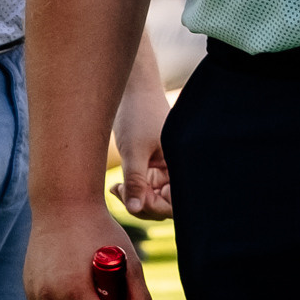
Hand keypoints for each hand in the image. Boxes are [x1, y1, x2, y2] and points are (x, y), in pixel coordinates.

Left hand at [113, 35, 172, 219]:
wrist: (131, 90)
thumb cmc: (138, 113)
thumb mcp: (134, 150)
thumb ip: (135, 181)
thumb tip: (134, 209)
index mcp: (183, 165)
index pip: (176, 203)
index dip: (156, 207)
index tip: (134, 200)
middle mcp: (177, 171)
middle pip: (164, 206)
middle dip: (142, 205)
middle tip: (120, 191)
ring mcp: (164, 172)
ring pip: (152, 200)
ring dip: (133, 199)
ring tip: (116, 188)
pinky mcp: (151, 169)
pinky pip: (144, 190)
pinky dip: (130, 191)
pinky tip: (116, 186)